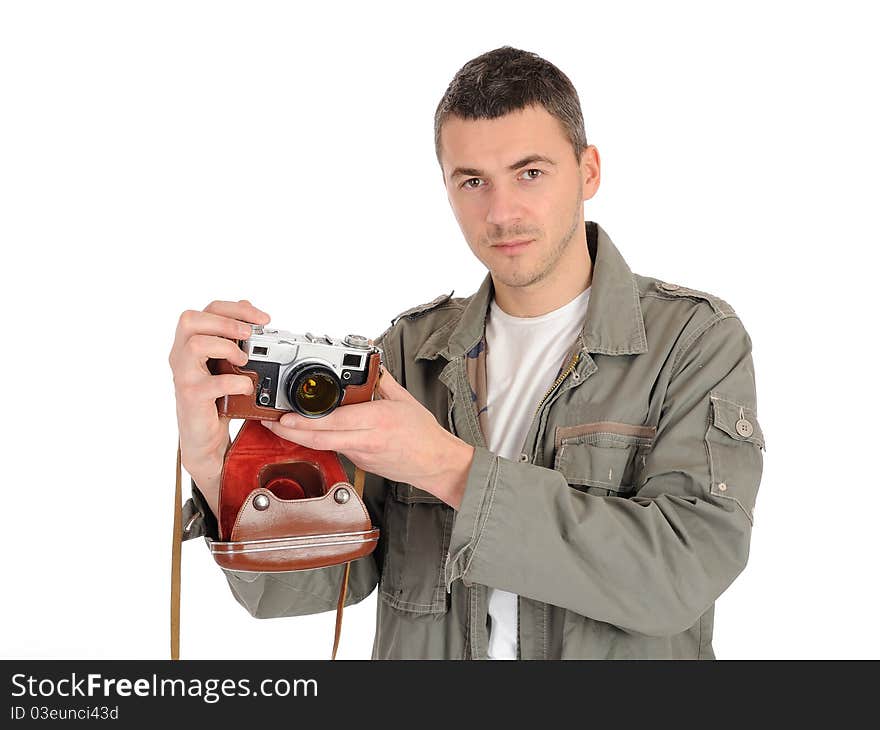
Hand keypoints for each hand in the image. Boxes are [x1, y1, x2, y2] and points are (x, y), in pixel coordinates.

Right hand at [168, 299, 270, 509]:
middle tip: (249, 335)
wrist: (204, 438)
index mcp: (189, 343)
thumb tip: (249, 312)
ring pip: (196, 345)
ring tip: (244, 360)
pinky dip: (235, 381)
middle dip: (226, 322)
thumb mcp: (224, 364)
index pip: (207, 310)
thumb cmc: (214, 399)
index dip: (236, 309)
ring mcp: (184, 376)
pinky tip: (246, 386)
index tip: (262, 319)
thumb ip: (231, 340)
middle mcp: (181, 356)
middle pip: (191, 320)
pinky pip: (212, 382)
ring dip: (227, 347)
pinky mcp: (191, 397)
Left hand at [260, 366, 474, 507]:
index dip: (304, 421)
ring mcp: (362, 454)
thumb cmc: (424, 435)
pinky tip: (309, 435)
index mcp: (376, 420)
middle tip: (271, 423)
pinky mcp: (361, 464)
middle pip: (319, 438)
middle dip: (290, 432)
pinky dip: (321, 441)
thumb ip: (381, 381)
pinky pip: (336, 450)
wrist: (436, 463)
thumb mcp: (404, 399)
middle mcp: (366, 439)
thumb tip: (370, 366)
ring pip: (324, 445)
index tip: (285, 416)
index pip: (333, 421)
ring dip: (301, 437)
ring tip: (283, 426)